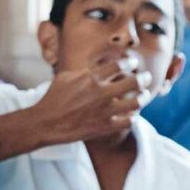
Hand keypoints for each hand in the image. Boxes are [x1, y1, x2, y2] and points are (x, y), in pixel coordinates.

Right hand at [31, 57, 148, 143]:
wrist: (44, 123)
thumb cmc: (52, 99)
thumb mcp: (64, 77)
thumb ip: (84, 71)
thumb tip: (99, 65)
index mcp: (90, 78)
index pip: (120, 64)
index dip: (130, 62)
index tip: (133, 63)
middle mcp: (100, 93)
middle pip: (134, 81)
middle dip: (143, 77)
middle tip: (145, 77)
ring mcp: (103, 111)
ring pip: (137, 101)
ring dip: (143, 97)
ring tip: (143, 95)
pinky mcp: (104, 127)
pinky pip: (129, 121)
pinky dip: (132, 117)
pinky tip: (130, 114)